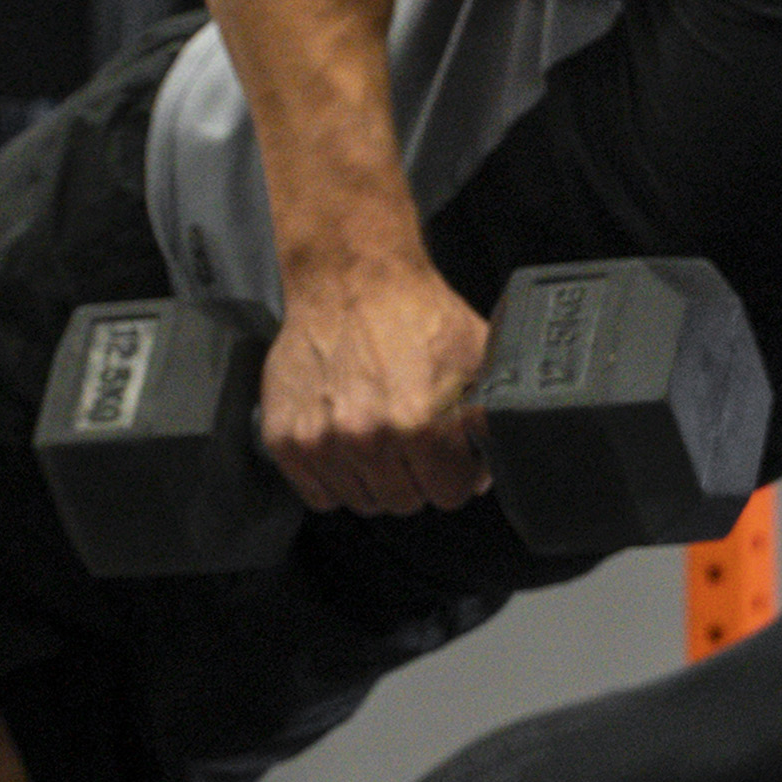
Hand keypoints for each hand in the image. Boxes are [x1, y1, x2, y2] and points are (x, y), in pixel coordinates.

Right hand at [259, 257, 491, 518]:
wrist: (350, 278)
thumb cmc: (415, 315)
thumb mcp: (478, 356)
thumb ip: (492, 414)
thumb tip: (496, 462)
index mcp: (420, 425)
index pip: (448, 495)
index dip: (455, 473)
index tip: (448, 456)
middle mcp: (367, 439)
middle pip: (404, 502)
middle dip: (416, 476)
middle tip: (412, 441)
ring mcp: (321, 442)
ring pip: (360, 500)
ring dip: (373, 478)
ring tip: (376, 435)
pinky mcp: (285, 439)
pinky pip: (317, 493)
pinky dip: (333, 476)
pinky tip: (345, 442)